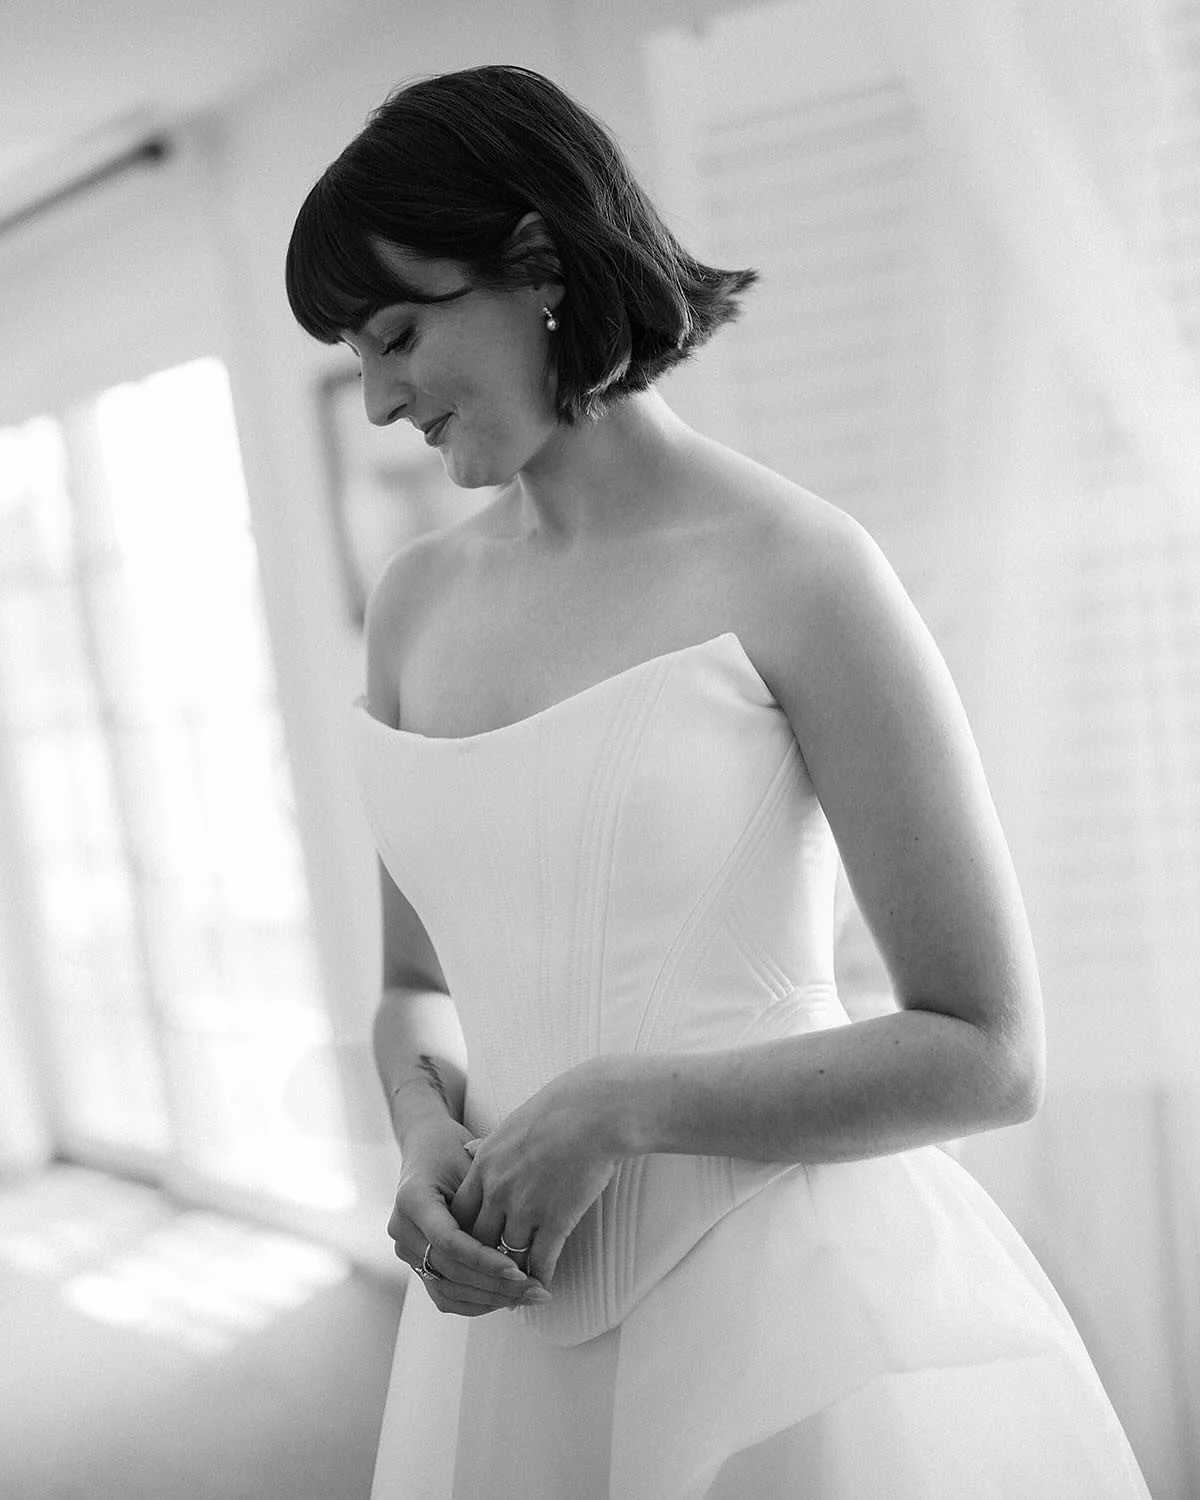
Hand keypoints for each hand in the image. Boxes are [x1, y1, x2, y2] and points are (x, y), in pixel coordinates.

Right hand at [387, 1121, 550, 1316]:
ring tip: (529, 1296)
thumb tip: (525, 1234)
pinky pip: (445, 1293)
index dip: (484, 1260)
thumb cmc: (453, 1150)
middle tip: (535, 1290)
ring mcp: (407, 1250)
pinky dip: (476, 1300)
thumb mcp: (471, 1162)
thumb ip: (487, 1197)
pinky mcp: (418, 1262)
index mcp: (412, 1200)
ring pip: (448, 1289)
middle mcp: (403, 1230)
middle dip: (495, 1285)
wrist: (426, 1149)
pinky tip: (507, 1298)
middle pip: (450, 1271)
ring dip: (490, 1298)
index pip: (449, 1242)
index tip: (518, 1270)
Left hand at [449, 1060, 620, 1290]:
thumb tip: (467, 1150)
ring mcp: (526, 1207)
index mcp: (483, 1166)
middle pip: (477, 1241)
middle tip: (489, 1277)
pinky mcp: (556, 1218)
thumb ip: (485, 1146)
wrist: (593, 1111)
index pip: (459, 1215)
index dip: (463, 1234)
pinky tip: (543, 1284)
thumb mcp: (507, 1125)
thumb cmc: (556, 1111)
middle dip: (482, 1262)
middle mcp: (498, 1190)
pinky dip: (541, 1277)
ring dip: (512, 1275)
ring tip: (516, 1288)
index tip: (471, 1246)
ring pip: (507, 1257)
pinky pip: (541, 1260)